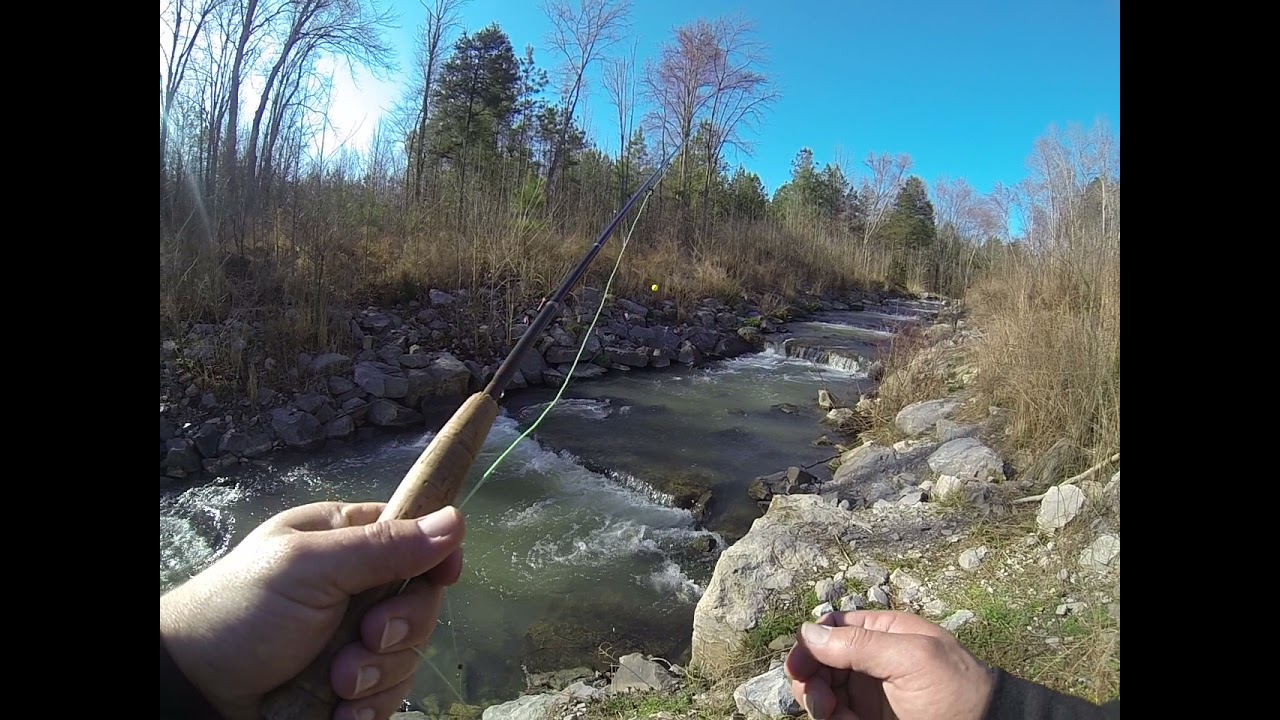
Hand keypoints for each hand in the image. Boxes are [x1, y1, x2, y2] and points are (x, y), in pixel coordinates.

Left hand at [160, 502, 465, 719]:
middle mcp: (357, 588)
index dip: (438, 557)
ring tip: (334, 685)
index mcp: (346, 541)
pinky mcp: (349, 688)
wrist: (193, 691)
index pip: (418, 537)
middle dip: (400, 630)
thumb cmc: (241, 613)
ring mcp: (354, 641)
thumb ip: (383, 547)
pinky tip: (338, 712)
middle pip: (422, 602)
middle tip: (364, 640)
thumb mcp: (308, 568)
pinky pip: (388, 696)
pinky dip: (368, 708)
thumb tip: (456, 520)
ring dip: (378, 676)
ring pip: (408, 655)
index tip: (443, 577)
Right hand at [785, 610, 994, 719]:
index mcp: (882, 633)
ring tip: (837, 716)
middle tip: (820, 702)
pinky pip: (837, 716)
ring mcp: (868, 691)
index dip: (810, 644)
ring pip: (822, 691)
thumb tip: (808, 633)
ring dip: (820, 704)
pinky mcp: (868, 717)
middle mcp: (870, 659)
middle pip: (819, 661)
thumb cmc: (957, 690)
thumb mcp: (912, 658)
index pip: (831, 628)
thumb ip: (860, 645)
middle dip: (810, 679)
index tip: (799, 667)